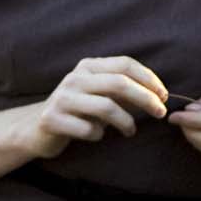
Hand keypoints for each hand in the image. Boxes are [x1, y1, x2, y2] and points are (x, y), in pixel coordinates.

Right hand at [22, 56, 168, 158]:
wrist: (35, 128)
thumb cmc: (78, 111)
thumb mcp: (99, 94)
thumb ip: (123, 90)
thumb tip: (159, 95)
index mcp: (89, 66)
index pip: (125, 64)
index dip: (149, 79)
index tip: (164, 96)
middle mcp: (75, 78)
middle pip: (119, 83)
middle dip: (145, 99)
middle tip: (160, 113)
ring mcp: (62, 98)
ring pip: (106, 107)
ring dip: (126, 122)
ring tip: (130, 131)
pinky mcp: (52, 119)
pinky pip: (88, 129)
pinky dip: (99, 135)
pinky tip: (97, 136)